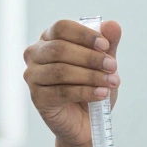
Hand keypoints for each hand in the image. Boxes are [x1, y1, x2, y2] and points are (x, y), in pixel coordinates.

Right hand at [22, 19, 122, 146]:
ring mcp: (32, 76)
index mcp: (49, 39)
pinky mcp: (37, 98)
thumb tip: (113, 25)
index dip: (84, 35)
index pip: (62, 28)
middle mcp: (35, 54)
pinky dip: (86, 92)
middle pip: (60, 48)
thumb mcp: (103, 64)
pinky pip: (62, 92)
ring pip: (61, 71)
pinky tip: (102, 94)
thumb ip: (108, 44)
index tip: (105, 45)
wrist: (86, 121)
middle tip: (113, 66)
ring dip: (91, 76)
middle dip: (90, 57)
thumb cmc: (91, 87)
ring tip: (111, 82)